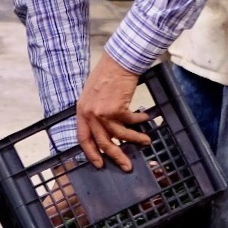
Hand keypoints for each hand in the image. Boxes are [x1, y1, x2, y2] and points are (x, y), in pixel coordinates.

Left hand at [76, 53, 150, 170]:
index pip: (83, 138)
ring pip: (120, 135)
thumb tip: (105, 130)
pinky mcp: (117, 108)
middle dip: (116, 156)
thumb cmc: (106, 75)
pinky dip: (139, 121)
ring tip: (146, 142)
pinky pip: (131, 121)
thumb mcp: (92, 95)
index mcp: (81, 111)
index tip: (100, 164)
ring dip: (135, 140)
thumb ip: (94, 112)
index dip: (91, 153)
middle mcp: (90, 114)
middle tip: (127, 166)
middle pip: (103, 142)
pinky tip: (146, 118)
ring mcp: (103, 112)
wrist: (118, 61)